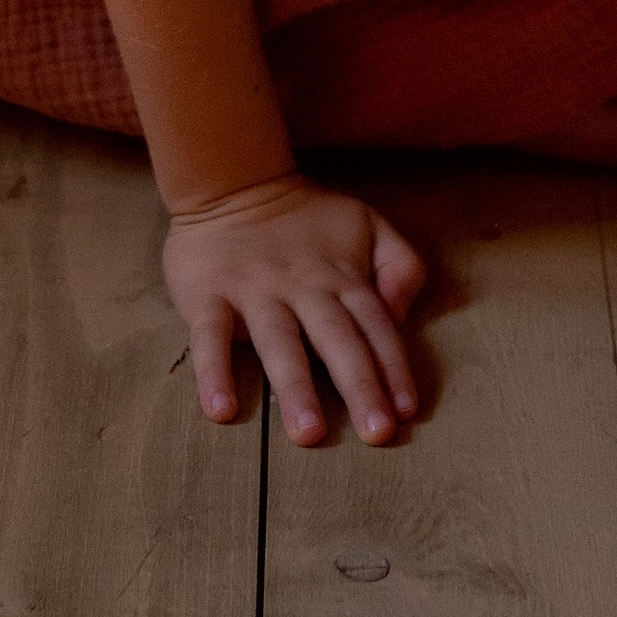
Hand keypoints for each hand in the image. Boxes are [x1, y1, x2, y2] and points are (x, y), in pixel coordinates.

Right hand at [164, 171, 426, 446]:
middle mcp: (304, 287)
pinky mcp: (210, 296)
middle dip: (359, 385)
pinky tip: (220, 409)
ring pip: (279, 341)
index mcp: (342, 276)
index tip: (406, 411)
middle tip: (376, 433)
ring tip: (309, 433)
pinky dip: (213, 370)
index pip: (375, 325)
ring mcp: (255, 292)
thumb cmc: (307, 218)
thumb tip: (402, 315)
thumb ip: (399, 263)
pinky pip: (210, 336)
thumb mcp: (367, 225)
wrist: (233, 183)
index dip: (393, 367)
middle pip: (337, 338)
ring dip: (295, 387)